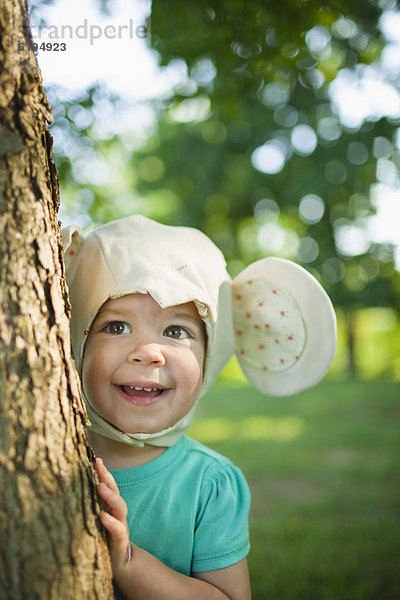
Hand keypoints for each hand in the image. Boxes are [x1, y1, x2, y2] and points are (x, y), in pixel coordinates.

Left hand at [94, 457, 131, 576]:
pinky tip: (104, 517)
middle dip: (108, 478)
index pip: (109, 486)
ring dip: (111, 496)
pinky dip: (112, 523)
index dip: (104, 472)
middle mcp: (117, 514)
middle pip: (115, 492)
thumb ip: (89, 505)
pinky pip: (119, 531)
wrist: (119, 565)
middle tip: (98, 466)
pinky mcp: (120, 542)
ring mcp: (121, 526)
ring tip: (100, 487)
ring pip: (120, 508)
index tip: (96, 459)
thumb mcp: (95, 520)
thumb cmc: (103, 538)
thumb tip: (70, 487)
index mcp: (110, 507)